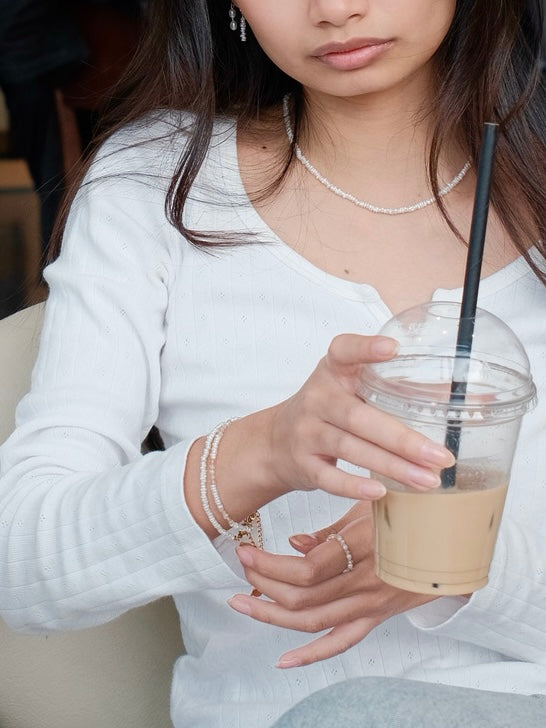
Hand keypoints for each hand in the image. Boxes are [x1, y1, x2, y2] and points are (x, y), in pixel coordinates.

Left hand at [228, 502, 436, 666]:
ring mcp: (370, 604)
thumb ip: (330, 530)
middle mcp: (364, 582)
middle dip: (263, 584)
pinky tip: (284, 660)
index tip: (247, 550)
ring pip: (313, 621)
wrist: (451, 542)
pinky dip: (311, 655)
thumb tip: (294, 543)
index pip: (305, 570)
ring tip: (243, 604)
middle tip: (241, 568)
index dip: (270, 564)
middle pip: (302, 597)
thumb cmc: (409, 514)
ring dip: (273, 615)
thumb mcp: (369, 508)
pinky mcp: (376, 617)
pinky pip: (341, 642)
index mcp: (362, 548)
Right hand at [267, 333, 453, 499]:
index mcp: (332, 372)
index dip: (365, 349)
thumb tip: (456, 397)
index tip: (393, 349)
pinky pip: (329, 478)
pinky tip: (381, 491)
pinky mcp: (302, 463)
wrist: (276, 441)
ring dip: (392, 466)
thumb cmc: (326, 410)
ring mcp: (306, 432)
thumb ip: (388, 387)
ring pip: (350, 449)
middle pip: (358, 416)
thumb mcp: (348, 387)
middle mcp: (316, 398)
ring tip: (428, 479)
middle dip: (402, 439)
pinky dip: (354, 486)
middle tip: (440, 455)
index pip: (344, 351)